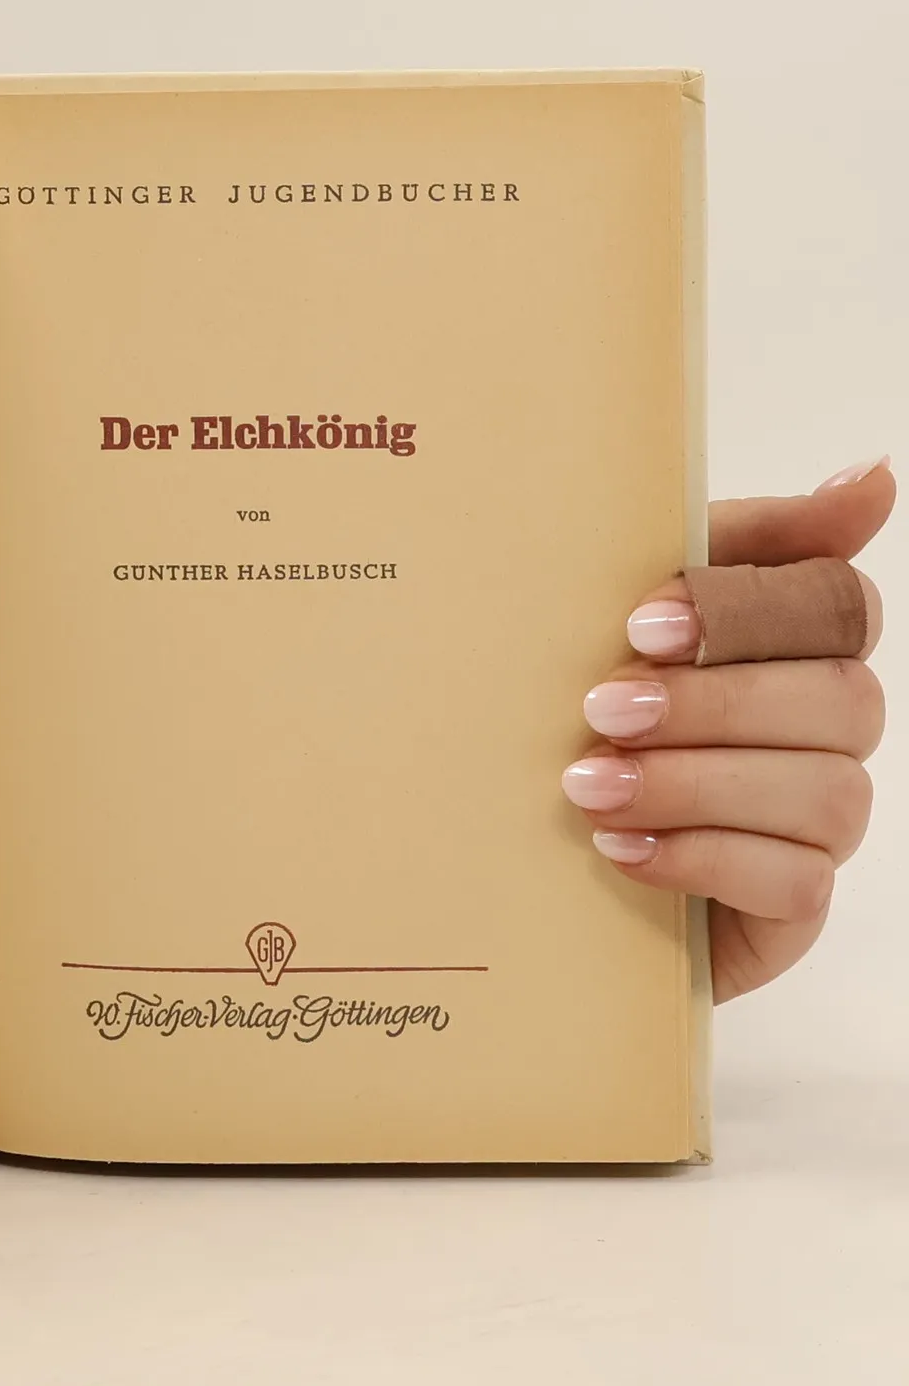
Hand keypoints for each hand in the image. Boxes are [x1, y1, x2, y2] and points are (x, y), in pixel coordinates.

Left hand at [565, 458, 892, 1001]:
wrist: (513, 856)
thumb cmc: (578, 714)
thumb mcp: (619, 614)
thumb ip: (735, 544)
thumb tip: (874, 477)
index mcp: (794, 645)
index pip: (838, 604)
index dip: (747, 613)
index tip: (639, 626)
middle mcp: (828, 731)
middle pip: (839, 699)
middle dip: (711, 704)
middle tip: (599, 712)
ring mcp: (818, 823)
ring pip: (824, 793)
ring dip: (694, 784)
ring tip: (586, 788)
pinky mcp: (792, 908)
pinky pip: (794, 883)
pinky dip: (700, 858)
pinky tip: (620, 849)